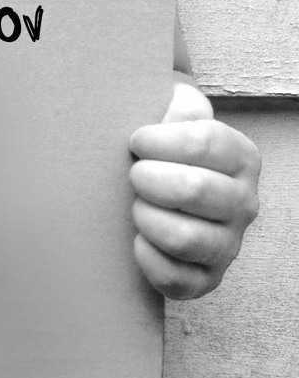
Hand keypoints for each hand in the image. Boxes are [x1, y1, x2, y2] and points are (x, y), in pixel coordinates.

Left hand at [129, 78, 259, 298]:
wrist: (155, 199)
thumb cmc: (160, 154)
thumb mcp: (172, 118)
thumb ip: (178, 101)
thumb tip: (178, 96)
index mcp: (241, 158)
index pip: (204, 141)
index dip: (157, 140)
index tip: (135, 141)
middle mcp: (244, 203)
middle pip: (193, 189)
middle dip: (148, 179)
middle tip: (133, 176)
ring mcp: (227, 245)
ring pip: (184, 238)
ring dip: (146, 219)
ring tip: (135, 207)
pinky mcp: (205, 281)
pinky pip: (176, 279)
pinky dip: (147, 259)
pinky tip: (137, 241)